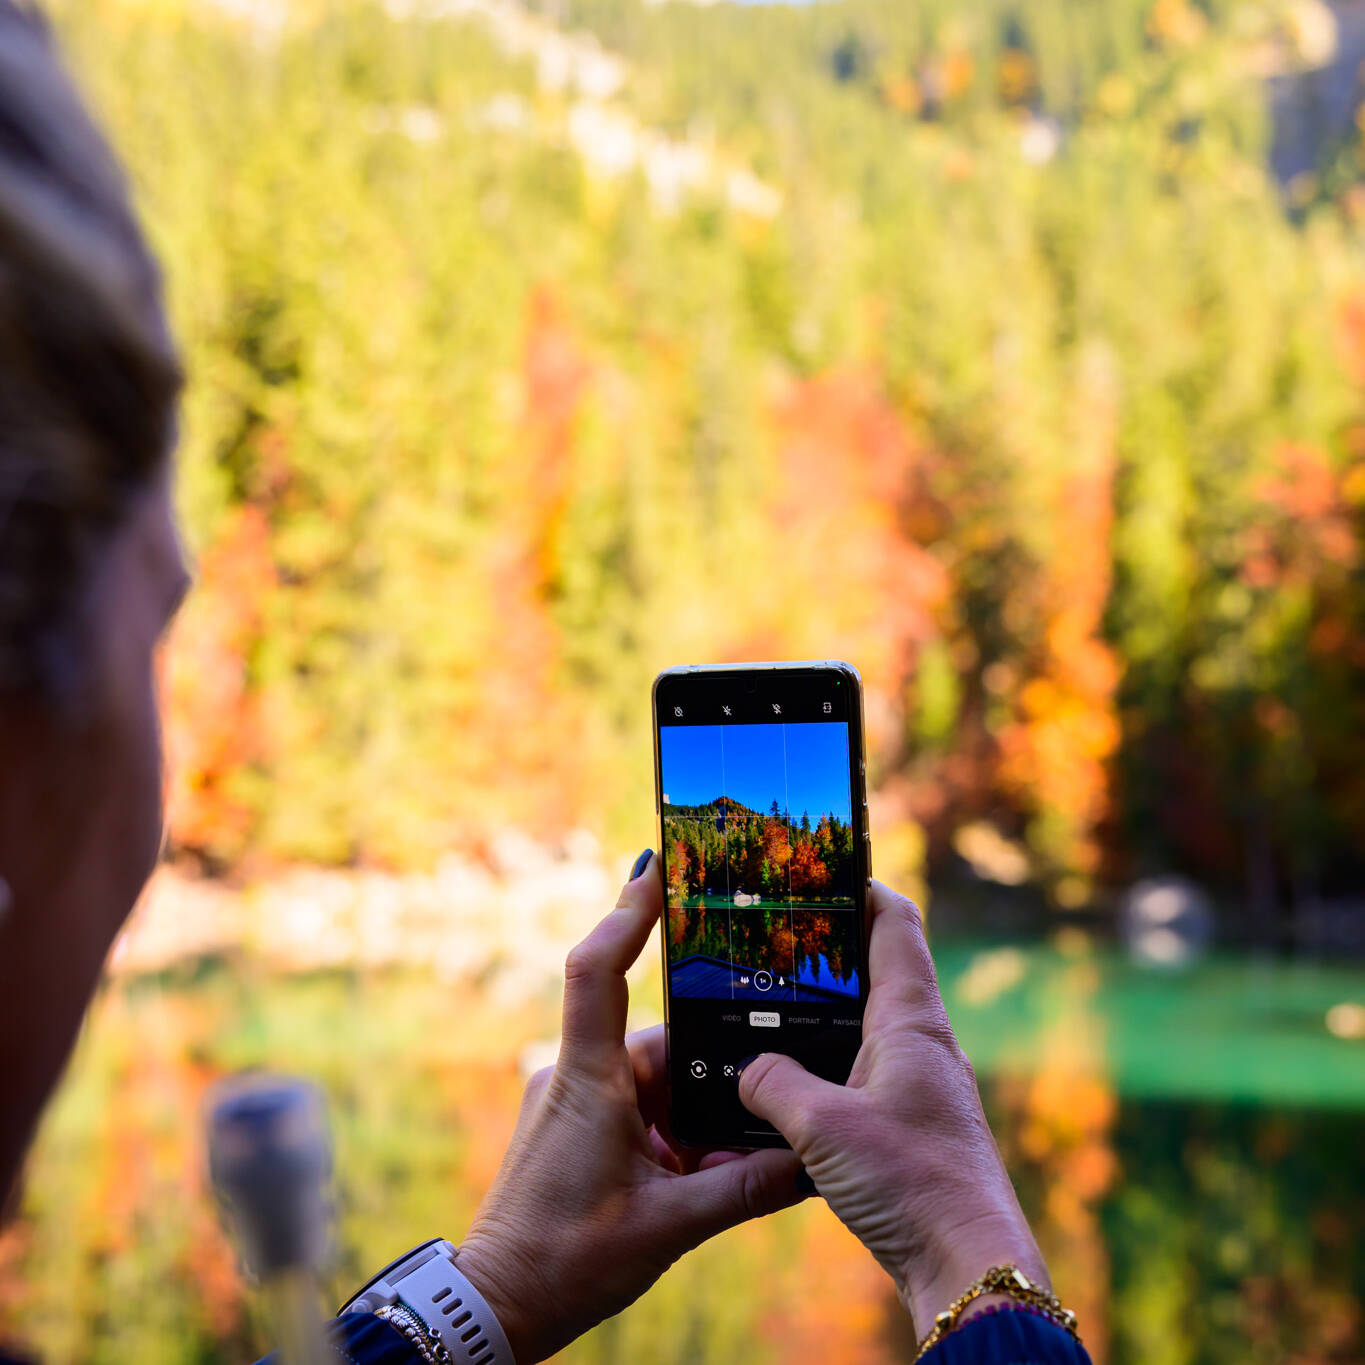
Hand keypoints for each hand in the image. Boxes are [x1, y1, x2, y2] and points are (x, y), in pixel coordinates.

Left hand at [457, 853, 805, 1362]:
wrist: (499, 1309)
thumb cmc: (565, 1262)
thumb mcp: (669, 1227)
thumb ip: (745, 1189)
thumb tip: (813, 1161)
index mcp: (589, 1079)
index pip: (599, 972)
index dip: (628, 912)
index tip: (659, 864)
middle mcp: (580, 1075)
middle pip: (667, 1040)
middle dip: (720, 1064)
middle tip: (779, 1073)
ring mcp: (578, 1100)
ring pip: (665, 1079)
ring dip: (706, 1109)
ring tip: (749, 1145)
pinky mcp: (583, 1127)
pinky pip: (649, 1108)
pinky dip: (685, 1129)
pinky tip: (719, 1164)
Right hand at [737, 881, 1047, 1334]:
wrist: (967, 1266)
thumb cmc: (912, 1185)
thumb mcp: (822, 1127)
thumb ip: (773, 1085)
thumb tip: (747, 1071)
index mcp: (911, 1020)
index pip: (894, 922)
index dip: (859, 886)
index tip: (817, 869)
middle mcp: (922, 1042)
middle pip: (877, 968)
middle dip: (827, 949)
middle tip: (770, 937)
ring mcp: (920, 1083)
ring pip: (866, 1024)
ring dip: (824, 1012)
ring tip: (766, 1007)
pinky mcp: (911, 1123)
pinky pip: (862, 1071)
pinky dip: (827, 1062)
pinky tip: (788, 1085)